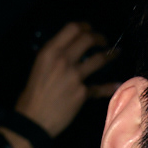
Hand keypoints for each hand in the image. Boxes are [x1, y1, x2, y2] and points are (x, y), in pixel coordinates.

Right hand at [1, 21, 115, 147]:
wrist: (33, 121)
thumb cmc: (31, 95)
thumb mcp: (39, 66)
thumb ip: (54, 56)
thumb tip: (69, 50)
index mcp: (50, 51)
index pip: (73, 28)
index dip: (85, 26)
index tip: (90, 30)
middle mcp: (63, 59)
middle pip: (88, 39)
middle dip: (100, 38)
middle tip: (104, 42)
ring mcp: (74, 76)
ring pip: (99, 59)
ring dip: (111, 55)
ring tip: (116, 53)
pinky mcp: (82, 93)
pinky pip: (99, 87)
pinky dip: (108, 86)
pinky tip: (116, 84)